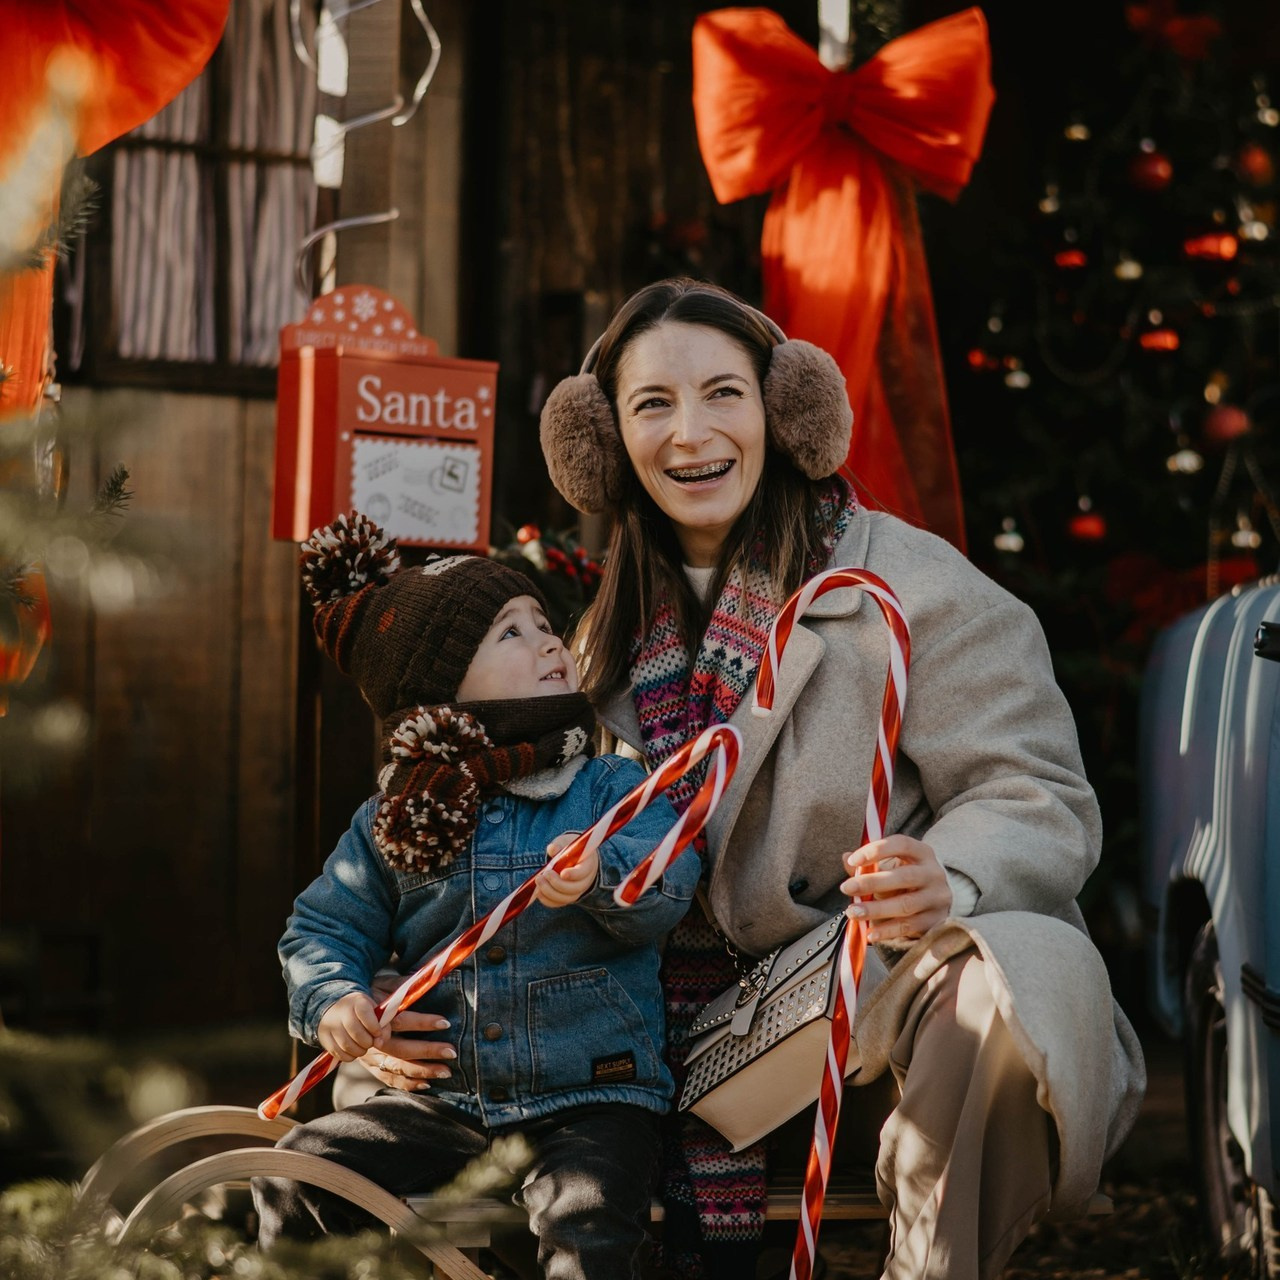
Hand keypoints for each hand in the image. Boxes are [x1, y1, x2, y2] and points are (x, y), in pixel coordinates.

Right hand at [317, 992, 385, 1061]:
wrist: (335, 1008)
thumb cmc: (361, 1012)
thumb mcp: (374, 1011)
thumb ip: (383, 1026)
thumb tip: (379, 1043)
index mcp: (356, 1002)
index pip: (364, 1014)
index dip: (374, 1027)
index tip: (378, 1033)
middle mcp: (341, 1012)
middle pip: (356, 1033)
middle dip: (368, 1042)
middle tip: (371, 1042)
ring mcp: (330, 1025)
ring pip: (347, 1045)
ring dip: (360, 1051)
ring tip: (363, 1047)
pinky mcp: (324, 1037)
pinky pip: (338, 1054)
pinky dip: (350, 1056)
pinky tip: (353, 1051)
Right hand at [354, 971, 456, 1091]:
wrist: (336, 1014)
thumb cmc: (365, 996)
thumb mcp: (381, 984)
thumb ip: (401, 984)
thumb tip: (425, 977)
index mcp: (376, 1016)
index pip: (402, 1020)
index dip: (423, 1022)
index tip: (445, 1023)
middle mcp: (372, 1038)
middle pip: (401, 1048)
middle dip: (428, 1051)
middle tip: (452, 1052)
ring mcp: (369, 1055)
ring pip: (397, 1067)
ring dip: (422, 1071)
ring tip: (446, 1071)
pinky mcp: (368, 1066)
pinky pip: (388, 1078)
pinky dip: (406, 1084)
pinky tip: (426, 1084)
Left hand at [535, 832, 597, 907]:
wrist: (576, 859)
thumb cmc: (571, 849)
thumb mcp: (566, 843)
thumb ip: (559, 845)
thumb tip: (552, 849)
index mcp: (587, 865)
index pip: (583, 873)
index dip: (573, 875)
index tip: (562, 873)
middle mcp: (585, 881)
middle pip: (574, 889)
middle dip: (557, 884)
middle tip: (544, 875)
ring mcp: (576, 891)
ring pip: (566, 898)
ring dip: (549, 892)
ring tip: (538, 881)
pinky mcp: (567, 898)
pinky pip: (558, 903)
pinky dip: (547, 900)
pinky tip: (538, 891)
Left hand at [840, 835, 951, 945]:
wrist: (935, 902)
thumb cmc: (905, 880)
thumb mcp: (891, 866)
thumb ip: (868, 864)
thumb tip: (846, 858)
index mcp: (922, 853)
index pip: (901, 844)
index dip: (876, 850)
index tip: (853, 861)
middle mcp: (933, 873)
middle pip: (904, 876)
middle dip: (871, 882)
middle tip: (846, 888)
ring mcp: (937, 898)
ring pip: (905, 905)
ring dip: (876, 910)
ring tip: (852, 912)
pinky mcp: (935, 920)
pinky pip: (909, 927)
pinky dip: (888, 930)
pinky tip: (870, 933)